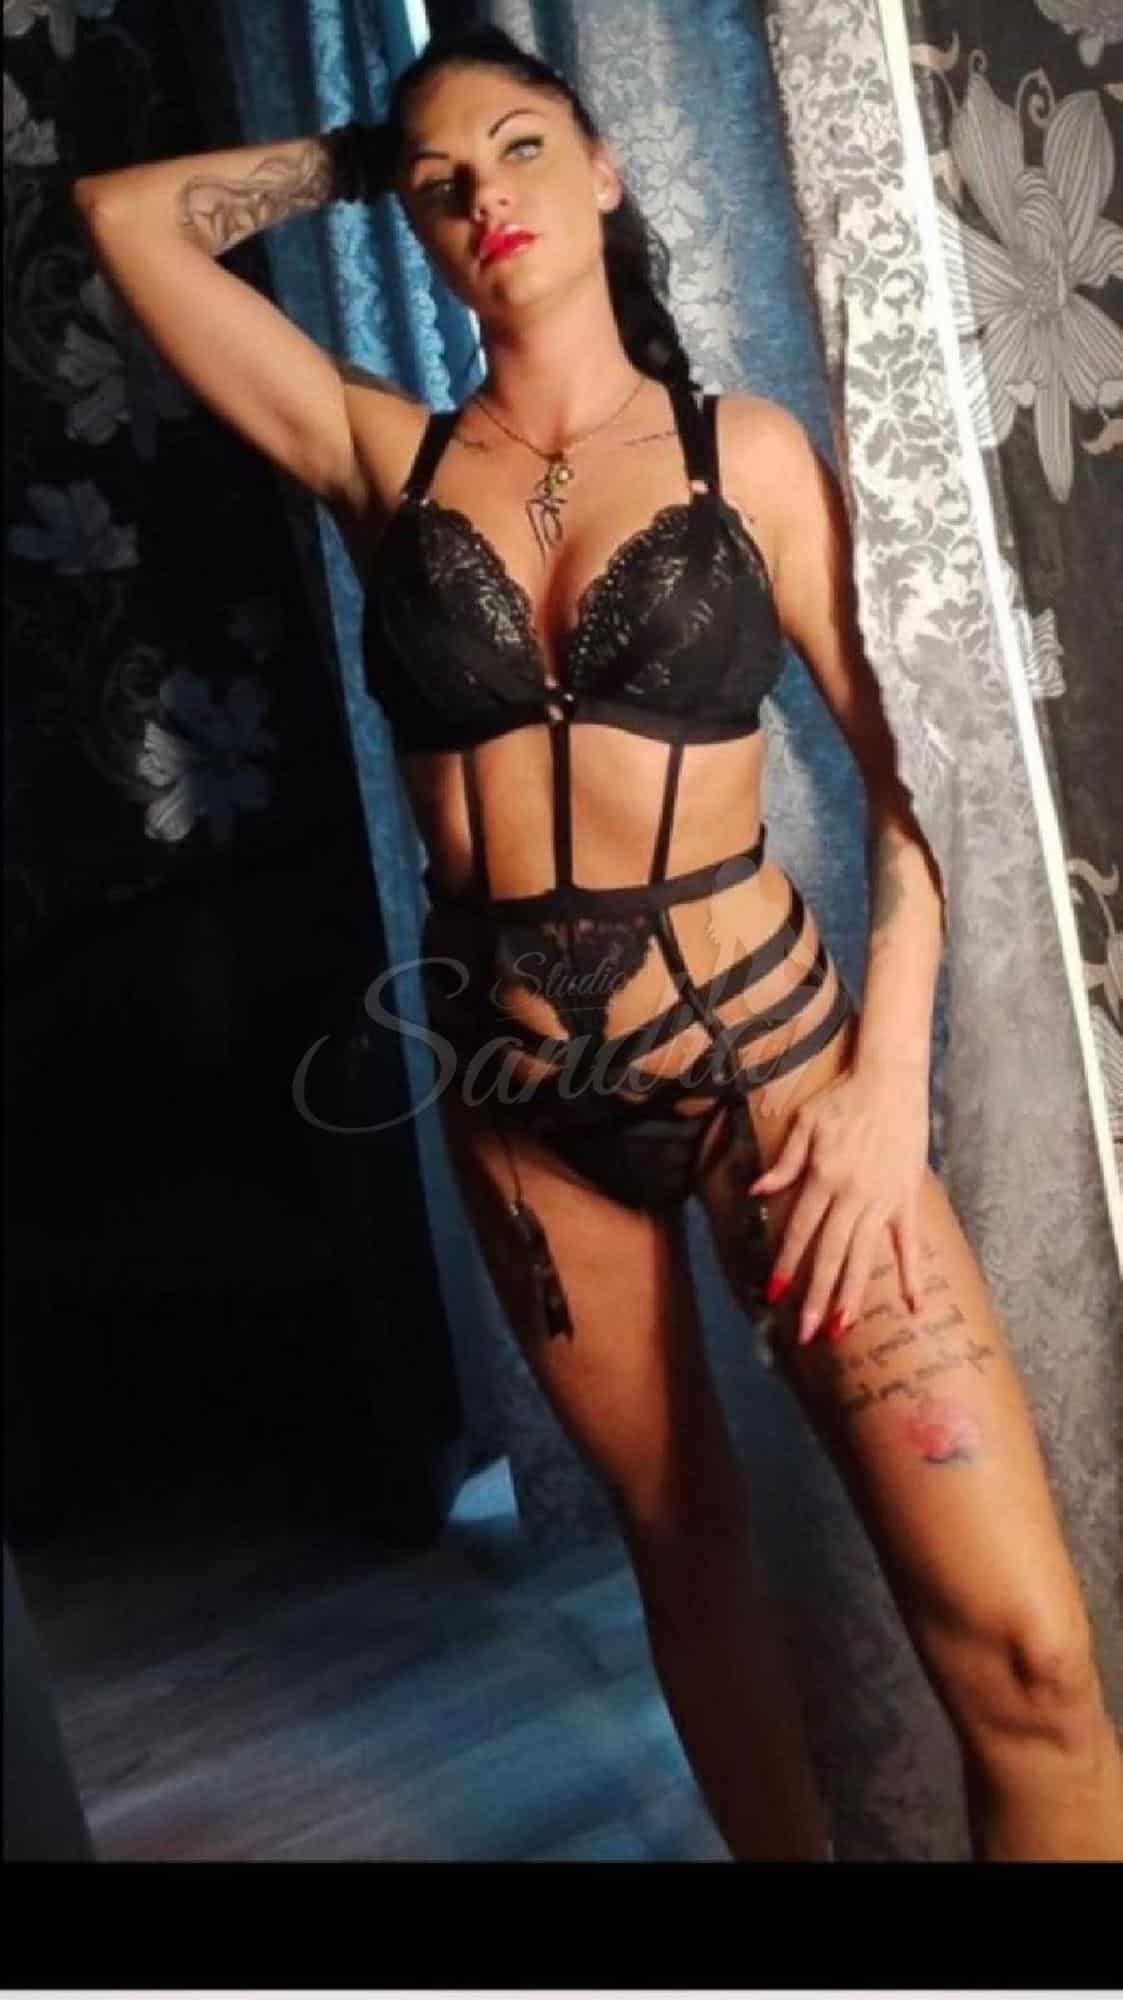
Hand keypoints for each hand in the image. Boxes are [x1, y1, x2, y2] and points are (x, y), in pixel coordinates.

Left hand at [747, 1060, 928, 1344]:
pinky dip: (911, 1276)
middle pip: (830, 1255)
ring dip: (851, 1295)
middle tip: (806, 1333)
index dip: (786, 1265)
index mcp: (823, 1178)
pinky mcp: (906, 1199)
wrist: (891, 1079)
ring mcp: (882, 1200)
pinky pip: (908, 1245)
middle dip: (816, 1297)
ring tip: (842, 1330)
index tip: (773, 1294)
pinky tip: (913, 1308)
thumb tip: (757, 1193)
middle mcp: (852, 1195)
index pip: (800, 1232)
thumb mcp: (804, 1123)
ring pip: (864, 1257)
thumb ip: (784, 1162)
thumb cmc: (843, 1098)